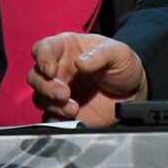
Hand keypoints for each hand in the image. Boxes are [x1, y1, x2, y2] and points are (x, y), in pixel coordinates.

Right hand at [28, 32, 146, 127]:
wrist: (132, 92)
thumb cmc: (122, 64)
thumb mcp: (118, 53)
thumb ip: (100, 55)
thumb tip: (80, 63)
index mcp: (66, 48)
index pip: (43, 48)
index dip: (42, 58)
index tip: (50, 71)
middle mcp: (58, 69)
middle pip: (35, 76)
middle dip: (46, 86)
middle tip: (64, 94)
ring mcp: (59, 91)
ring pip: (40, 97)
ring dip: (52, 104)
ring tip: (74, 109)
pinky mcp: (63, 111)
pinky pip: (50, 116)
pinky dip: (55, 119)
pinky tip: (70, 119)